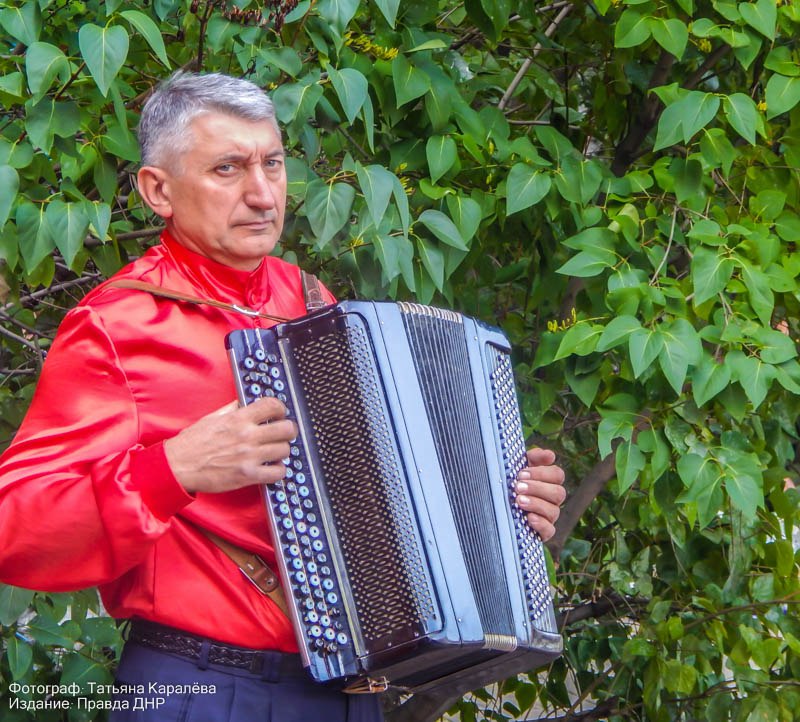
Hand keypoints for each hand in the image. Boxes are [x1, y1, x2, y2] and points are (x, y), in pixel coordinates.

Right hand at [164, 397, 297, 493]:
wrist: (177, 467)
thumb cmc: (192, 443)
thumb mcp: (212, 418)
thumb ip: (232, 409)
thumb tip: (245, 402)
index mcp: (238, 419)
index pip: (272, 406)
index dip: (280, 409)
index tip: (279, 414)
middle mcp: (247, 436)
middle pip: (287, 429)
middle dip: (287, 430)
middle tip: (282, 434)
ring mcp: (249, 456)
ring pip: (285, 450)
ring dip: (282, 451)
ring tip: (274, 452)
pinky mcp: (248, 475)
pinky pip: (278, 472)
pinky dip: (278, 470)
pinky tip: (271, 468)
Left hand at [515, 447, 565, 540]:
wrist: (492, 507)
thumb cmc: (507, 482)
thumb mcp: (517, 467)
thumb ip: (533, 458)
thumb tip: (550, 455)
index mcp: (548, 482)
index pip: (557, 475)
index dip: (541, 473)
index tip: (521, 473)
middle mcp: (552, 499)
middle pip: (558, 493)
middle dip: (537, 488)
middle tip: (518, 487)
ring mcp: (548, 517)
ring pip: (554, 511)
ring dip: (536, 504)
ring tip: (519, 501)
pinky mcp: (543, 533)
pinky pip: (549, 530)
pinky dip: (540, 524)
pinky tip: (528, 518)